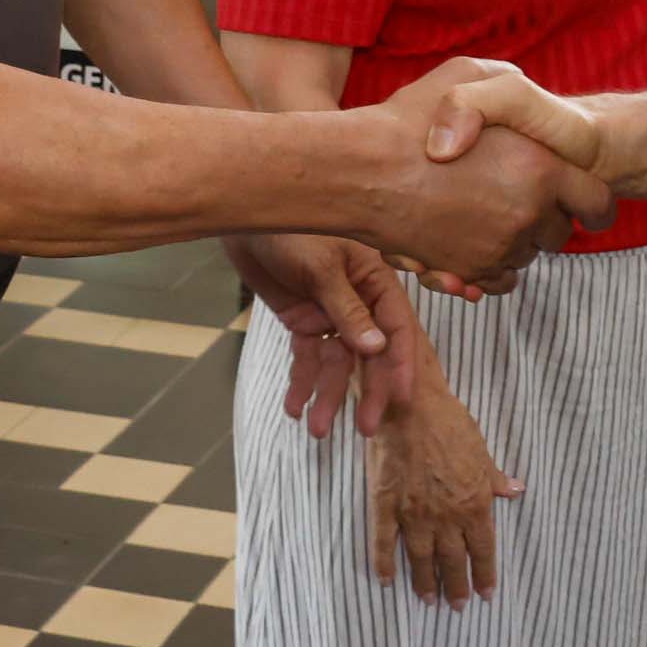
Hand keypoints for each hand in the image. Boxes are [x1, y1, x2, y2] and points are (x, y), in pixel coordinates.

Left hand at [226, 234, 416, 436]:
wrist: (245, 217)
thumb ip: (347, 310)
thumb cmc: (291, 227)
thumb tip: (376, 348)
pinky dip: (301, 381)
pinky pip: (306, 356)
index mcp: (375, 279)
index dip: (401, 363)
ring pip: (336, 361)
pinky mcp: (302, 320)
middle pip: (370, 353)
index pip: (397, 326)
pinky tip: (293, 407)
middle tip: (366, 428)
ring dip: (328, 393)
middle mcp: (358, 300)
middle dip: (368, 390)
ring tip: (316, 428)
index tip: (401, 398)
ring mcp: (329, 312)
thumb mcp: (321, 267)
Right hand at [365, 64, 613, 278]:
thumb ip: (509, 87)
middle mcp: (526, 214)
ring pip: (527, 255)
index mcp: (540, 168)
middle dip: (546, 217)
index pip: (597, 201)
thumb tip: (523, 116)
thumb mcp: (469, 75)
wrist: (358, 171)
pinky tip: (472, 238)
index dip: (594, 202)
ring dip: (515, 239)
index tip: (586, 204)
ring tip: (485, 211)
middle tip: (518, 196)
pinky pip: (498, 277)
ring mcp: (497, 247)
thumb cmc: (407, 121)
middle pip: (559, 232)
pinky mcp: (468, 270)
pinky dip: (492, 264)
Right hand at [368, 382, 519, 606]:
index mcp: (473, 504)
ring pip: (421, 559)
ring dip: (426, 583)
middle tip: (456, 607)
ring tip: (428, 600)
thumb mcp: (481, 451)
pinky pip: (384, 542)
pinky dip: (385, 564)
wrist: (411, 406)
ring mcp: (414, 514)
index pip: (482, 549)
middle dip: (457, 587)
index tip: (485, 594)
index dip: (484, 574)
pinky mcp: (385, 506)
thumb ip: (495, 478)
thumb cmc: (450, 424)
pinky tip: (386, 580)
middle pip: (453, 561)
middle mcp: (446, 517)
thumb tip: (516, 491)